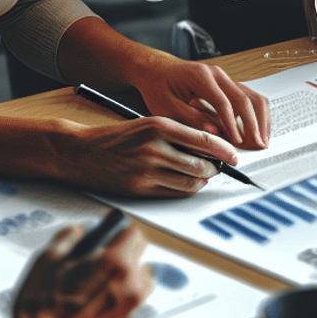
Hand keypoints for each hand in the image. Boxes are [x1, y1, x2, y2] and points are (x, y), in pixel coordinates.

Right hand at [0, 220, 152, 317]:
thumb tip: (76, 232)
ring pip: (139, 282)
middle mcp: (129, 286)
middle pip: (140, 255)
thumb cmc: (39, 312)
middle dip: (123, 250)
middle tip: (100, 256)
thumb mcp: (46, 261)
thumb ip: (66, 238)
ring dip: (125, 276)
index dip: (119, 229)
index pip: (133, 231)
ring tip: (97, 282)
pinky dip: (116, 301)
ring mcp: (128, 311)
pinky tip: (92, 305)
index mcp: (114, 263)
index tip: (110, 231)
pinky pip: (128, 307)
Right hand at [65, 115, 239, 197]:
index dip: (223, 149)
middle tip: (223, 167)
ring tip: (207, 175)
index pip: (202, 138)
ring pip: (189, 180)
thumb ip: (176, 133)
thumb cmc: (117, 137)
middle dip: (216, 168)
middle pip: (199, 163)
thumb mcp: (147, 124)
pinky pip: (173, 192)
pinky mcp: (139, 189)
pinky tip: (190, 183)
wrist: (82, 152)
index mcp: (158, 126)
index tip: (234, 155)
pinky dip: (187, 189)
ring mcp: (146, 170)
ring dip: (203, 180)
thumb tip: (207, 146)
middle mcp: (154, 148)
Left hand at [134, 53, 269, 149]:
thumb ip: (190, 119)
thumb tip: (214, 134)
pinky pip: (246, 97)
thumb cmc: (158, 86)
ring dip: (260, 118)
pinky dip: (254, 114)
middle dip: (254, 124)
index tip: (238, 143)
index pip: (224, 102)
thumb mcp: (166, 106)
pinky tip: (254, 130)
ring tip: (262, 140)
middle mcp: (217, 74)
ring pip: (251, 95)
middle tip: (259, 145)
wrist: (156, 69)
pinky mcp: (226, 84)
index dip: (233, 124)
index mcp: (201, 76)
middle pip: (245, 98)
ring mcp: (224, 78)